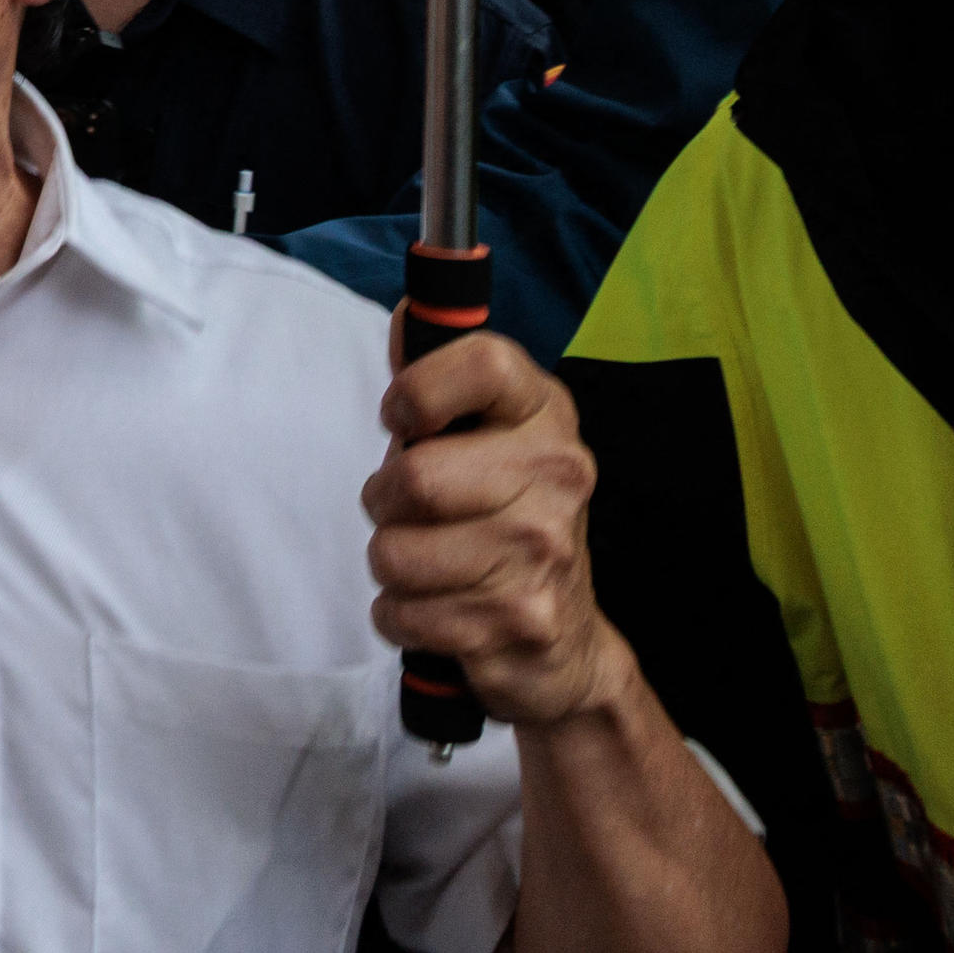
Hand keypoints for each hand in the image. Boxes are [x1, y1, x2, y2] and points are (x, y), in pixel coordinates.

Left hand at [366, 335, 623, 729]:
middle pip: (414, 478)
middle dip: (385, 503)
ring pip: (395, 553)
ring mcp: (543, 551)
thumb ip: (439, 381)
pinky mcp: (520, 619)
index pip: (482, 362)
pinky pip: (403, 612)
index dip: (418, 390)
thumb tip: (410, 313)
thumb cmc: (505, 520)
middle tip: (410, 513)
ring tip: (431, 563)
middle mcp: (558, 475)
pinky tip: (440, 608)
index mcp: (545, 414)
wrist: (568, 639)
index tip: (405, 421)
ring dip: (391, 565)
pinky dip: (401, 616)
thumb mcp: (485, 439)